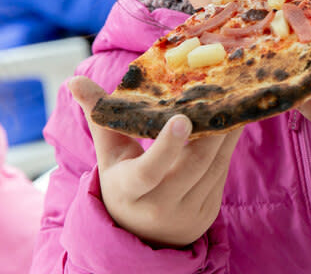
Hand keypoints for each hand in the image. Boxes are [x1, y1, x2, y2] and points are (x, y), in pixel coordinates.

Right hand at [69, 77, 243, 247]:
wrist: (141, 232)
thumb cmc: (123, 179)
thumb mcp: (109, 153)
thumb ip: (100, 116)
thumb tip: (74, 80)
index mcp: (130, 189)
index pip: (149, 170)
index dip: (167, 146)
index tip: (182, 118)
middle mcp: (160, 206)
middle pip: (194, 164)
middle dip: (212, 131)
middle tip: (222, 96)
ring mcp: (188, 211)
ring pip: (215, 166)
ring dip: (227, 133)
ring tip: (234, 102)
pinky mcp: (209, 211)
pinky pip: (224, 173)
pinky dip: (230, 145)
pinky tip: (236, 121)